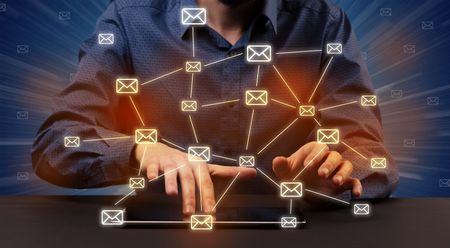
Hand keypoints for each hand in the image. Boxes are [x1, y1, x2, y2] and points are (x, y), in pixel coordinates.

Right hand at [135, 143, 256, 215]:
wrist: (158, 151)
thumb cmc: (186, 163)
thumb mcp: (206, 166)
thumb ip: (228, 172)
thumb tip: (253, 172)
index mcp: (199, 165)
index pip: (207, 182)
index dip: (209, 196)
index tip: (212, 212)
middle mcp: (185, 162)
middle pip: (189, 179)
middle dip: (190, 196)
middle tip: (191, 214)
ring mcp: (169, 161)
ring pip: (171, 173)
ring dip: (171, 183)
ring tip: (171, 195)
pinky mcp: (154, 162)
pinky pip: (153, 168)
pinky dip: (152, 173)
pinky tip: (151, 180)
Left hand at [272, 142, 361, 196]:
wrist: (300, 189)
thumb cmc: (293, 175)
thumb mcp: (284, 171)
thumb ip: (281, 165)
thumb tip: (278, 160)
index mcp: (314, 151)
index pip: (319, 147)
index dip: (314, 155)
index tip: (306, 166)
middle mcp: (328, 158)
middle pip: (334, 156)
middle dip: (328, 164)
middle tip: (321, 174)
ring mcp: (337, 170)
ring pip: (346, 165)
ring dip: (342, 173)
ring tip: (335, 182)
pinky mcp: (344, 183)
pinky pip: (354, 181)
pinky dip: (357, 187)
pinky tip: (355, 194)